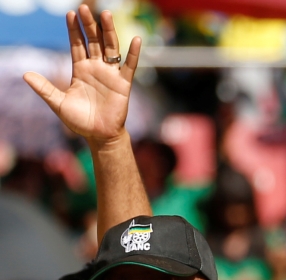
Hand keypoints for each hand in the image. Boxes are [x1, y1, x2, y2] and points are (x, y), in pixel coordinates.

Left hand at [24, 6, 140, 145]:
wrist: (99, 136)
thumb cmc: (79, 121)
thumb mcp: (58, 103)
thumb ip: (44, 88)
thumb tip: (25, 74)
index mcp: (80, 70)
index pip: (77, 45)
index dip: (73, 30)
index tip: (70, 14)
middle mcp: (96, 68)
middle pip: (93, 41)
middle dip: (89, 25)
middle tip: (84, 7)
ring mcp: (111, 74)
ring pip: (111, 48)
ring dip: (108, 31)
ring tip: (106, 14)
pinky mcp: (124, 84)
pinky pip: (129, 65)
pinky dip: (133, 53)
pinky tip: (134, 39)